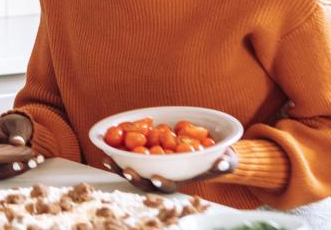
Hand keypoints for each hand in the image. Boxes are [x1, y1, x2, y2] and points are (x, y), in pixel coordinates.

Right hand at [0, 113, 39, 178]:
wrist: (22, 127)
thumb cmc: (15, 122)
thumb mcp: (17, 123)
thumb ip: (17, 133)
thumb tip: (17, 142)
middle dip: (6, 166)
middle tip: (19, 165)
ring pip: (3, 169)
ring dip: (18, 168)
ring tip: (32, 162)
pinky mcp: (6, 165)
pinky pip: (13, 169)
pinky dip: (26, 166)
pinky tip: (36, 161)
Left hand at [101, 147, 237, 192]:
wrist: (207, 148)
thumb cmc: (217, 158)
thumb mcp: (225, 160)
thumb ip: (224, 162)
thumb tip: (223, 162)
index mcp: (180, 179)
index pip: (169, 185)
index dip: (162, 183)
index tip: (157, 177)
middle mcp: (163, 176)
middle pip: (146, 181)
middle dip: (135, 177)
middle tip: (126, 169)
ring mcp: (152, 167)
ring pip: (133, 170)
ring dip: (119, 166)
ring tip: (108, 159)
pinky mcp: (144, 155)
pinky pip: (128, 156)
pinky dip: (117, 152)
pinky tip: (106, 146)